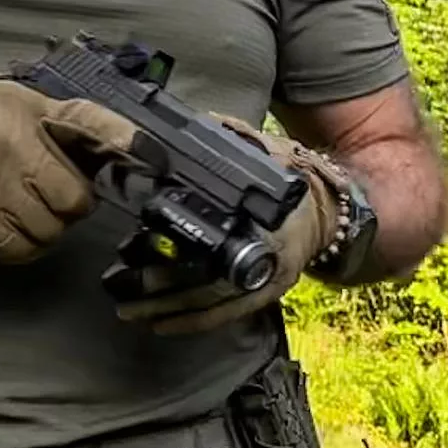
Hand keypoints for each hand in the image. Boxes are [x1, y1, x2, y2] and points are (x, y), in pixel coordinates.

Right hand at [0, 77, 137, 262]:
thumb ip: (40, 124)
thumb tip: (97, 155)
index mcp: (23, 105)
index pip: (89, 121)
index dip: (125, 143)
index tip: (153, 162)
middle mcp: (11, 137)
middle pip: (77, 194)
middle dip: (70, 208)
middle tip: (47, 205)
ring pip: (51, 226)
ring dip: (40, 232)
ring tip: (15, 218)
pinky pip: (18, 246)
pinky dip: (16, 250)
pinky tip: (0, 239)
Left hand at [115, 118, 345, 334]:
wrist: (327, 212)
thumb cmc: (290, 180)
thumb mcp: (269, 150)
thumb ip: (235, 136)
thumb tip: (200, 122)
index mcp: (266, 219)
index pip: (218, 238)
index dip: (181, 249)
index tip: (140, 246)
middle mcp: (265, 258)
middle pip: (207, 281)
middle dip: (161, 287)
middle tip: (121, 286)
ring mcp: (264, 283)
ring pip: (210, 305)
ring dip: (166, 311)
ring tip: (127, 311)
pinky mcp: (260, 297)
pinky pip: (223, 317)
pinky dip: (190, 324)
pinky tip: (159, 325)